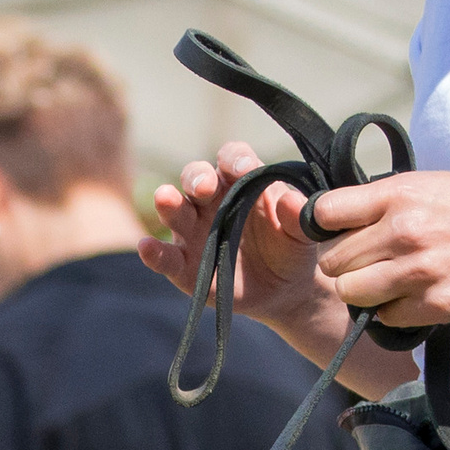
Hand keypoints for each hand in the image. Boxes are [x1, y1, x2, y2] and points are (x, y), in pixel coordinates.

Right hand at [143, 143, 340, 347]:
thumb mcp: (302, 235)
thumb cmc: (291, 249)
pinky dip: (154, 253)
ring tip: (165, 199)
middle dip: (197, 178)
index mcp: (241, 182)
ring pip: (176, 211)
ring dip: (169, 204)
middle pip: (197, 178)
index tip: (243, 168)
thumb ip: (298, 219)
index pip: (232, 159)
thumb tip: (294, 201)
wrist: (284, 290)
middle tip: (203, 186)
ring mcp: (194, 232)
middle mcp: (211, 201)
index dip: (235, 159)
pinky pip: (166, 258)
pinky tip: (147, 247)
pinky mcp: (184, 266)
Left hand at [304, 167, 449, 331]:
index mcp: (398, 194)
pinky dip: (392, 311)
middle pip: (333, 261)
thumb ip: (380, 200)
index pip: (325, 213)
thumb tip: (332, 218)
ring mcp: (417, 272)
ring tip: (387, 281)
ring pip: (352, 293)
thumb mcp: (426, 185)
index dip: (325, 225)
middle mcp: (403, 232)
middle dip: (345, 263)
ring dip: (363, 291)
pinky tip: (413, 295)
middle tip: (369, 261)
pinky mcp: (432, 305)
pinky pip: (384, 317)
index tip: (337, 231)